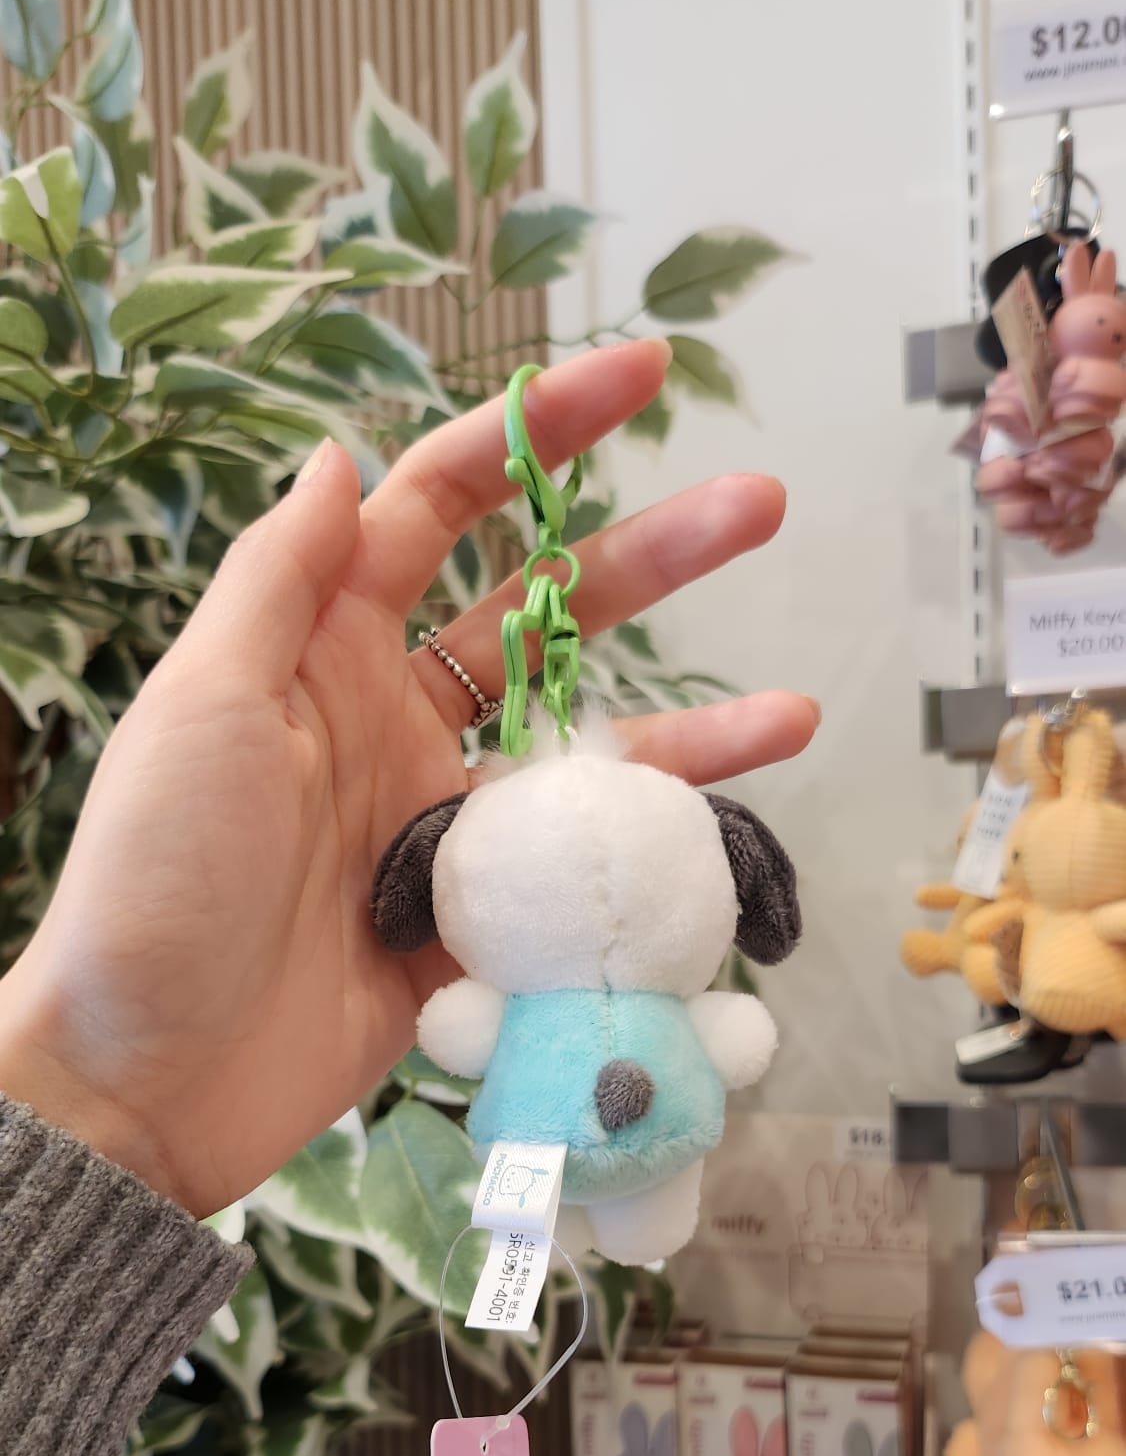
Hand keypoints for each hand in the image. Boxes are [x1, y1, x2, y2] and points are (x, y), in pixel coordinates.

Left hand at [0, 340, 817, 1216]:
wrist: (150, 1079)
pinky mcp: (473, 925)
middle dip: (651, 557)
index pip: (440, 511)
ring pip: (587, 752)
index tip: (636, 376)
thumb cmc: (157, 882)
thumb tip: (342, 455)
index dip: (534, 435)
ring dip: (693, 727)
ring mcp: (441, 825)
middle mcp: (392, 721)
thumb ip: (279, 582)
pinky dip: (648, 856)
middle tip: (758, 510)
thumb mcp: (203, 706)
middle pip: (545, 616)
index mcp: (322, 649)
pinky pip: (578, 873)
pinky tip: (722, 843)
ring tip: (798, 712)